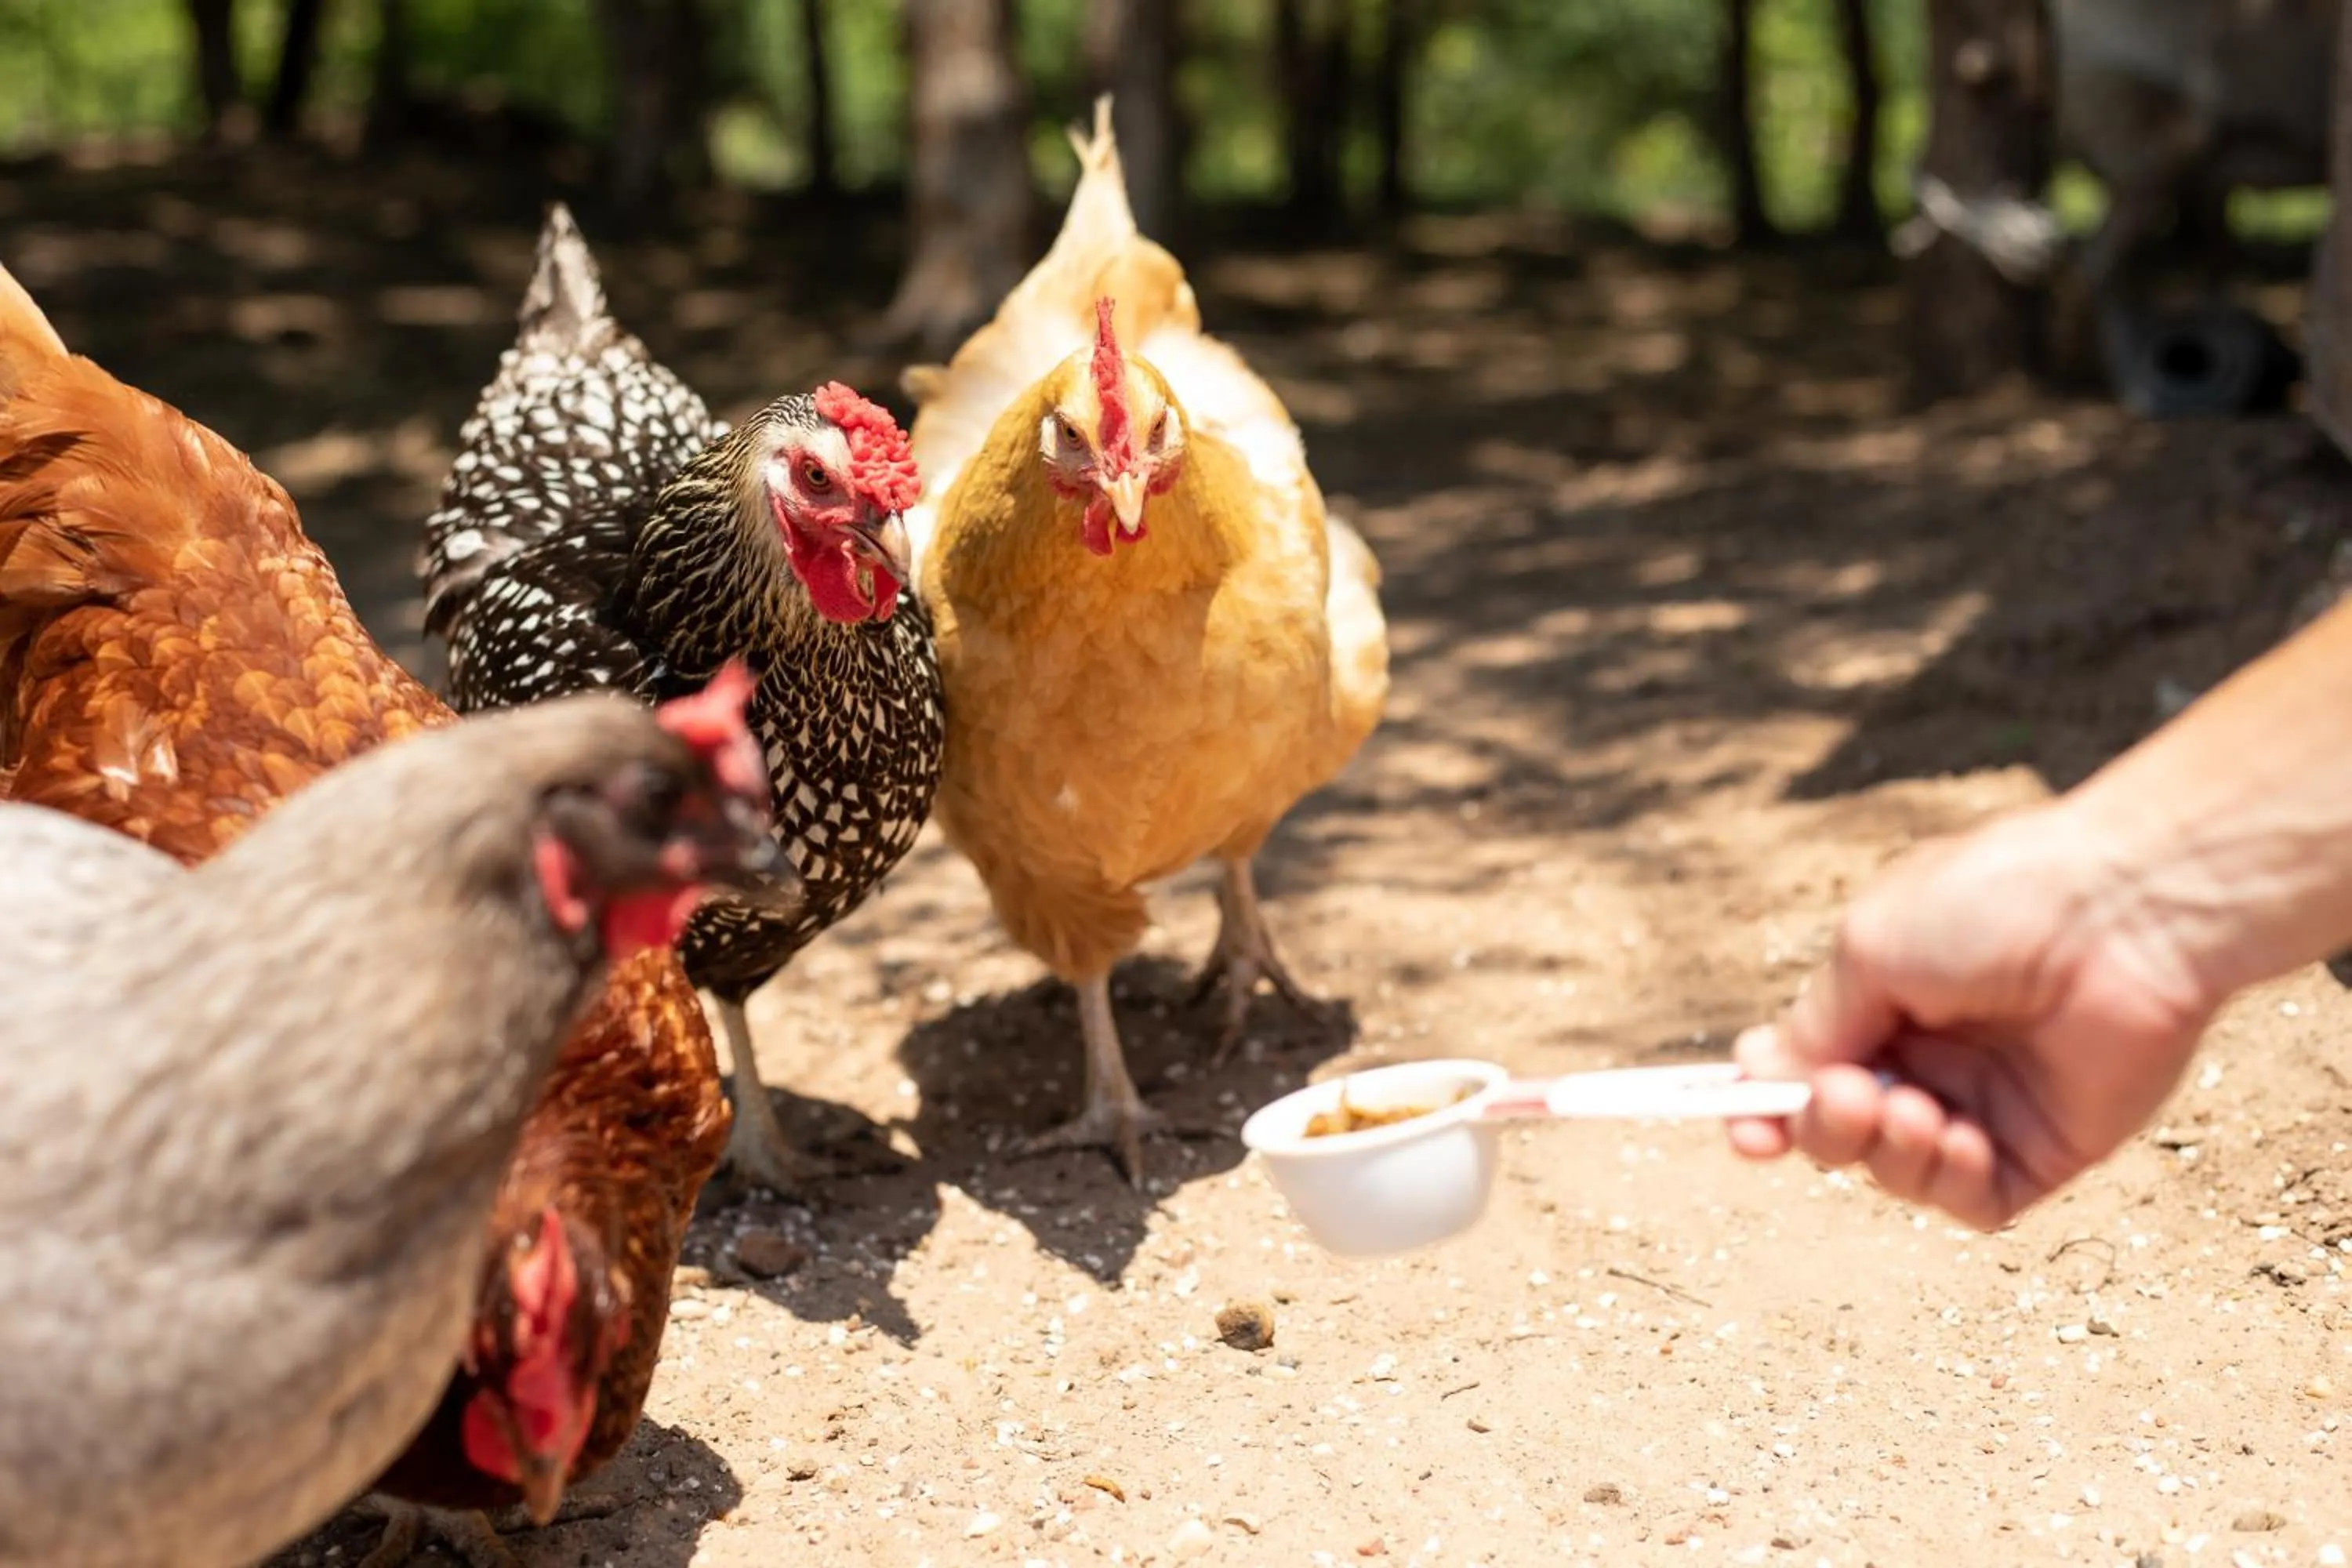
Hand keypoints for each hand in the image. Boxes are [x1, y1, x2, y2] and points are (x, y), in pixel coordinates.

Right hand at [1726, 800, 2217, 1229]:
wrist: (2122, 914)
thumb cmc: (1990, 903)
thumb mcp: (1870, 948)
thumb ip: (1815, 1024)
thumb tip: (1761, 1073)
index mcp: (1883, 1000)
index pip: (1805, 1068)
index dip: (1765, 1104)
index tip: (1742, 1127)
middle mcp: (1930, 1057)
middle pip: (1840, 1129)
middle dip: (1823, 1128)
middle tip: (1845, 1098)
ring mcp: (1984, 1106)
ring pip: (1897, 1171)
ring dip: (1886, 1152)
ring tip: (1914, 1112)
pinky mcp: (2042, 1149)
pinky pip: (1971, 1200)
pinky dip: (1948, 1181)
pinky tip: (1961, 1138)